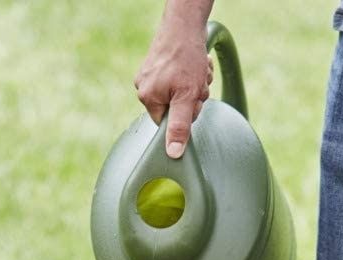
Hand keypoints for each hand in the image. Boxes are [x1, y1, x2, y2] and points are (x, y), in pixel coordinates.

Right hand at [134, 14, 215, 158]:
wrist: (185, 24)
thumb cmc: (185, 57)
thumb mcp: (187, 97)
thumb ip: (180, 126)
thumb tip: (173, 153)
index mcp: (147, 98)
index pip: (168, 123)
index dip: (185, 115)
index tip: (191, 100)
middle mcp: (145, 87)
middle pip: (176, 108)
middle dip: (193, 98)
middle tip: (197, 83)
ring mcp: (151, 75)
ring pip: (181, 93)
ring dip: (197, 85)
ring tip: (197, 70)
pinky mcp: (160, 65)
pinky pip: (180, 79)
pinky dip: (193, 74)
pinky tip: (196, 64)